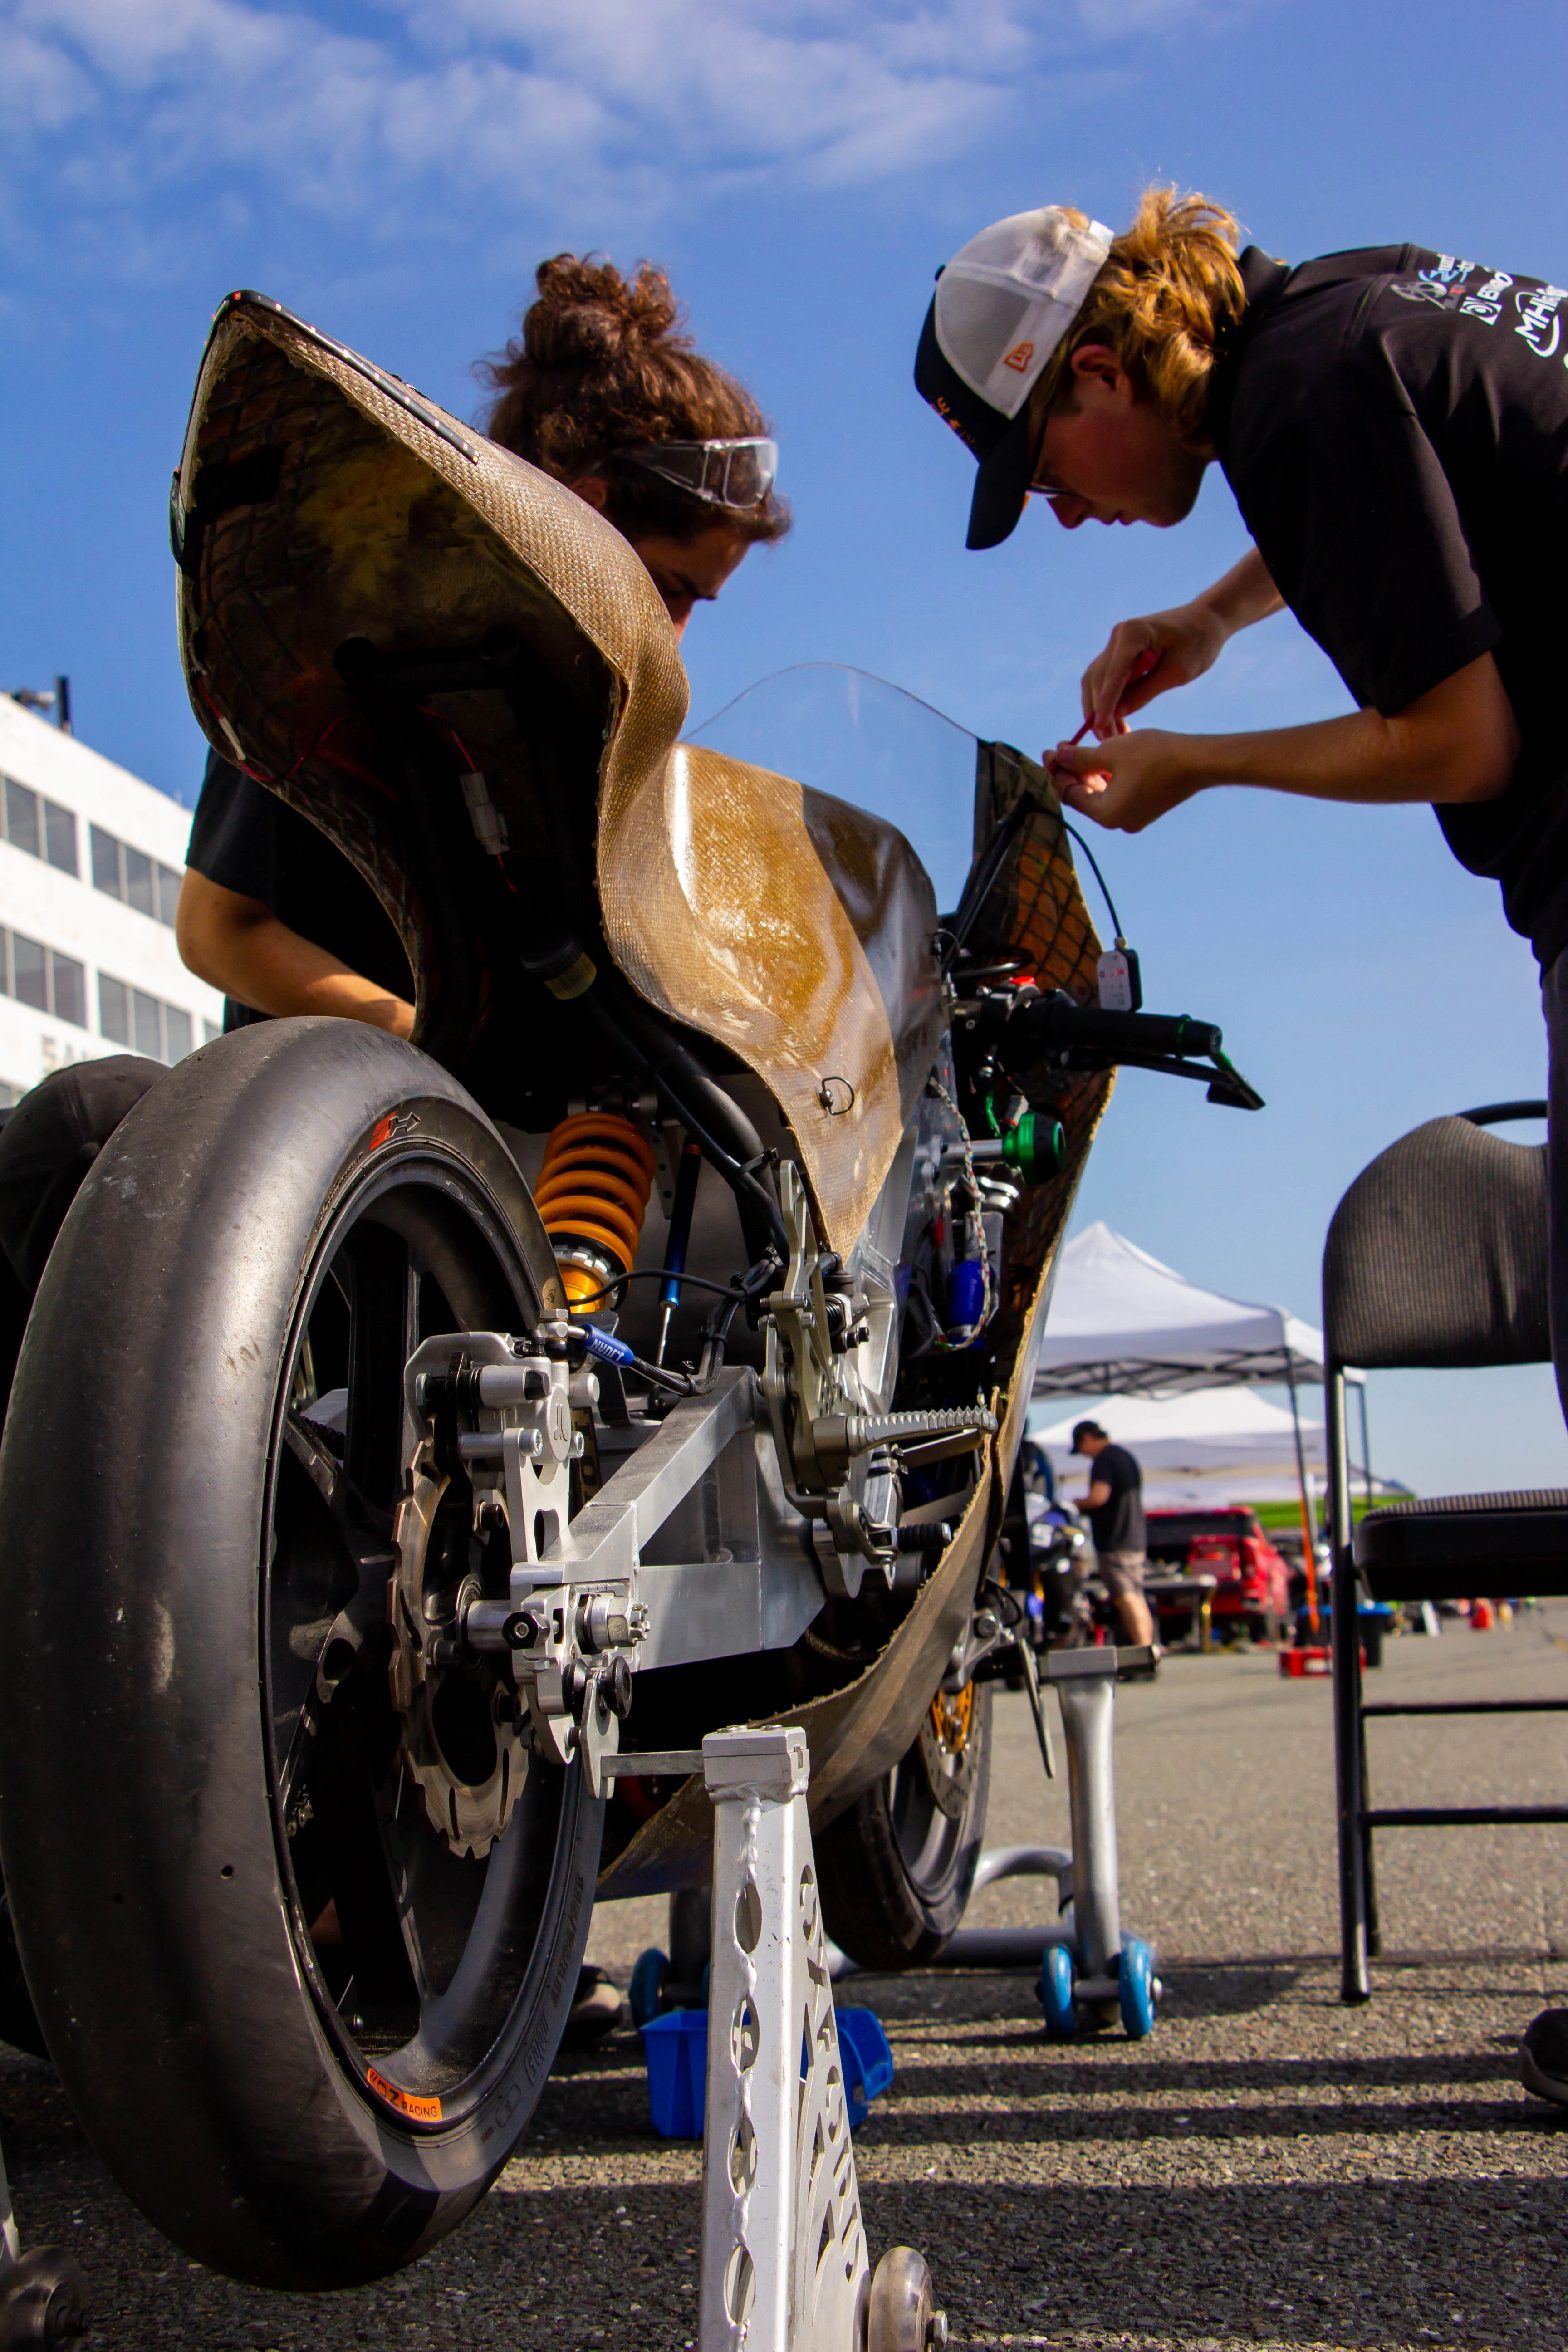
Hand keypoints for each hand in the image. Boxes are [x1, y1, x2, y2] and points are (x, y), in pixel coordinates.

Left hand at [1049, 729, 1205, 833]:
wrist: (1199, 762)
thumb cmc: (1155, 755)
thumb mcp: (1111, 751)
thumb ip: (1080, 757)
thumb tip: (1058, 755)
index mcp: (1106, 814)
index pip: (1070, 794)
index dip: (1057, 771)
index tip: (1050, 750)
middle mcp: (1119, 822)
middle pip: (1085, 795)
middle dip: (1073, 770)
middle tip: (1063, 746)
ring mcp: (1134, 816)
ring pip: (1102, 792)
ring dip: (1091, 769)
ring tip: (1082, 746)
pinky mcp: (1147, 807)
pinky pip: (1120, 791)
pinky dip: (1110, 773)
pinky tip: (1105, 753)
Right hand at [1080, 600, 1231, 736]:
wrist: (1205, 621)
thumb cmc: (1198, 644)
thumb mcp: (1176, 673)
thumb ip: (1145, 692)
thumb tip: (1117, 714)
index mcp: (1133, 634)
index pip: (1113, 674)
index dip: (1105, 703)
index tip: (1101, 728)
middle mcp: (1118, 635)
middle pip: (1098, 678)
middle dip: (1099, 711)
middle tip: (1108, 742)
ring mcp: (1115, 642)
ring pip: (1095, 680)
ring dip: (1098, 708)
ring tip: (1110, 736)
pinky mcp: (1118, 652)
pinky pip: (1104, 678)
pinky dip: (1105, 700)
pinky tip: (1114, 721)